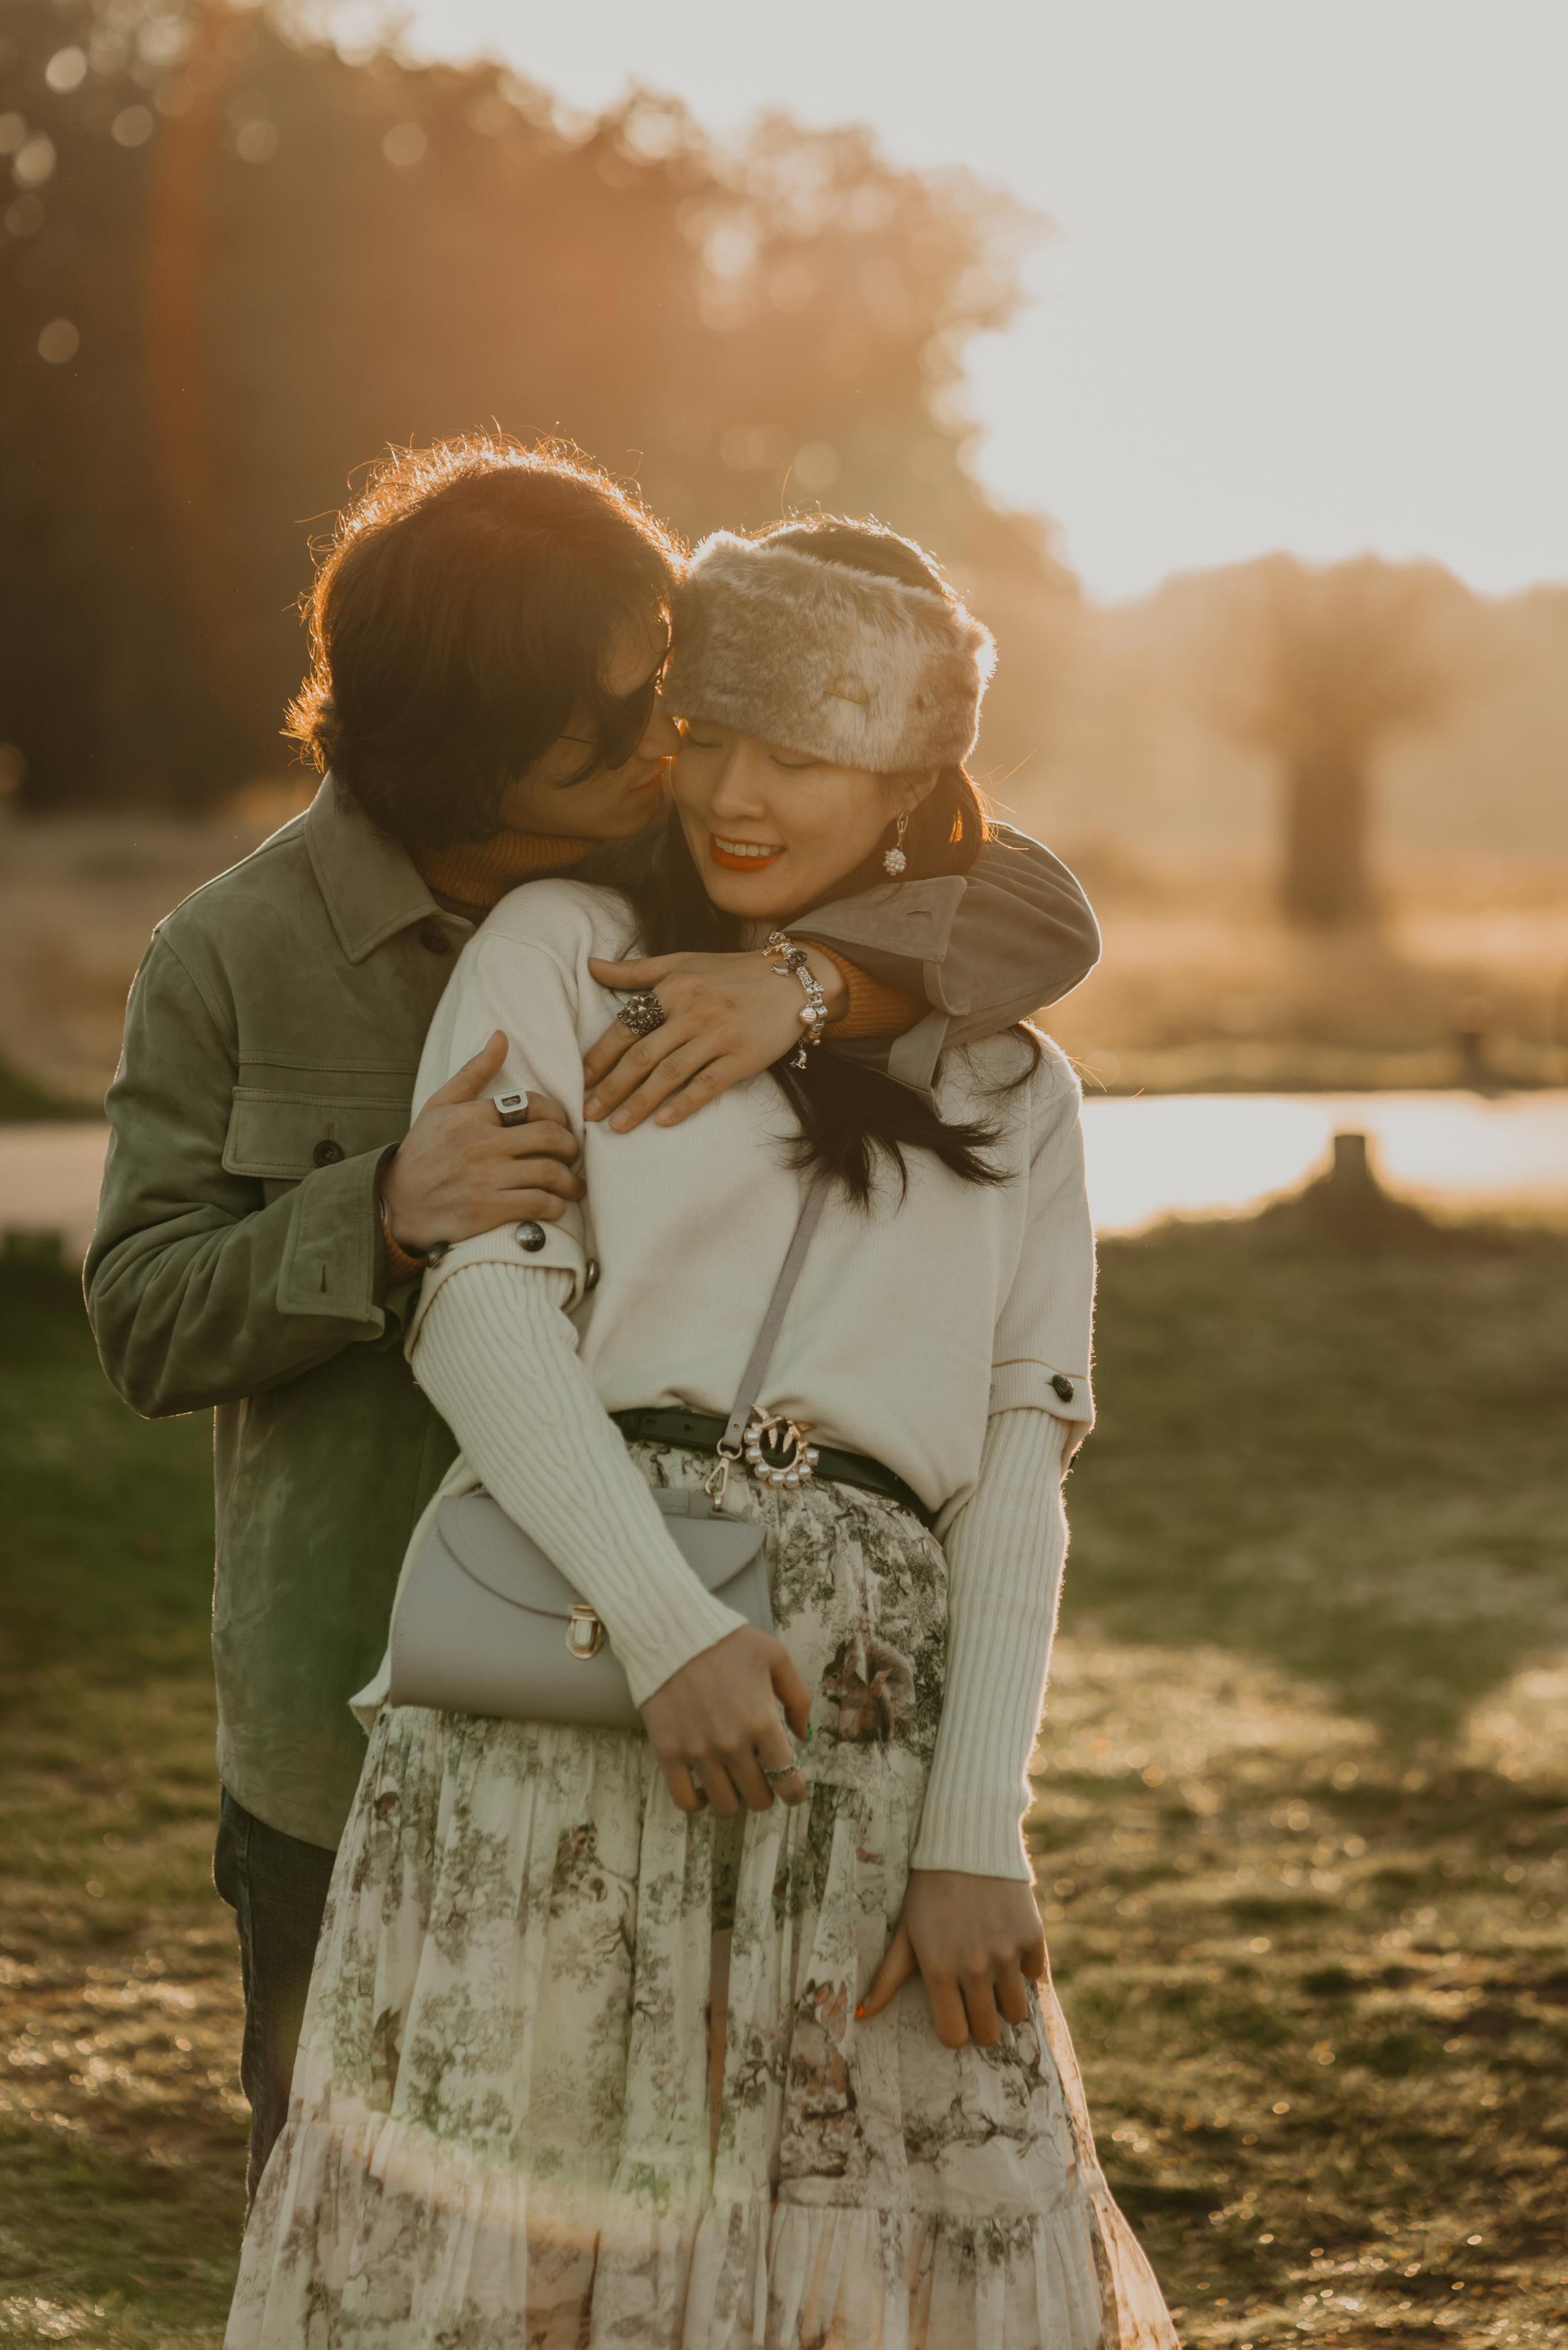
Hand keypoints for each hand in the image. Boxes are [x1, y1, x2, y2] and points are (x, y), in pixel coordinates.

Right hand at [379, 1031, 583, 1255]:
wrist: (395, 1204)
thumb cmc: (421, 1152)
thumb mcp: (440, 1105)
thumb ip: (474, 1072)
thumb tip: (501, 1037)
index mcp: (472, 1116)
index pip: (534, 1105)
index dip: (558, 1116)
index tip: (562, 1127)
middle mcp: (480, 1144)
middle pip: (549, 1137)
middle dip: (571, 1147)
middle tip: (572, 1155)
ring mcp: (485, 1179)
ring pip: (549, 1173)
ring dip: (570, 1182)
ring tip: (573, 1187)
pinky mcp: (488, 1211)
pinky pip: (538, 1204)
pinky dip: (555, 1206)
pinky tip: (555, 1206)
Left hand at [581, 948, 849, 1131]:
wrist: (794, 980)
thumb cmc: (732, 972)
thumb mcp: (682, 962)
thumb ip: (635, 970)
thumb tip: (590, 965)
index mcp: (672, 989)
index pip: (625, 1028)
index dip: (599, 1057)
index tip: (578, 1081)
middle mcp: (691, 1012)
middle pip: (641, 1057)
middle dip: (610, 1088)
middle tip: (587, 1114)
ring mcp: (718, 1036)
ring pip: (669, 1075)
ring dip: (639, 1103)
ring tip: (616, 1126)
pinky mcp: (742, 1058)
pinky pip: (707, 1084)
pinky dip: (684, 1104)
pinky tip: (663, 1122)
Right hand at [640, 1624, 812, 1816]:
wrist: (671, 1631)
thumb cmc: (727, 1642)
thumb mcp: (776, 1657)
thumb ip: (798, 1698)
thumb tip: (802, 1736)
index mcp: (762, 1722)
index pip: (788, 1782)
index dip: (794, 1793)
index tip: (791, 1790)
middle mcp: (731, 1743)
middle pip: (758, 1799)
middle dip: (765, 1791)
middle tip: (759, 1774)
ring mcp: (697, 1751)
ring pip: (725, 1806)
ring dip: (734, 1797)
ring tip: (732, 1779)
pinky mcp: (667, 1752)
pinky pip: (684, 1801)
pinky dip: (698, 1803)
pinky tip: (703, 1788)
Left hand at [857, 1869, 1045, 2049]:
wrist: (967, 1846)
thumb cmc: (928, 1892)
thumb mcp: (906, 1932)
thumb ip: (886, 1979)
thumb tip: (860, 2016)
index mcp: (939, 1971)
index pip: (953, 2035)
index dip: (954, 2030)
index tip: (954, 2014)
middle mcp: (974, 1968)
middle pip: (988, 2033)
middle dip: (980, 2023)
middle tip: (975, 2000)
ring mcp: (1006, 1953)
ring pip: (1015, 2012)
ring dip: (1004, 2001)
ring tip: (992, 1976)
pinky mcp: (1032, 1937)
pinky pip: (1033, 1975)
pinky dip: (1023, 1967)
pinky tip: (1008, 1944)